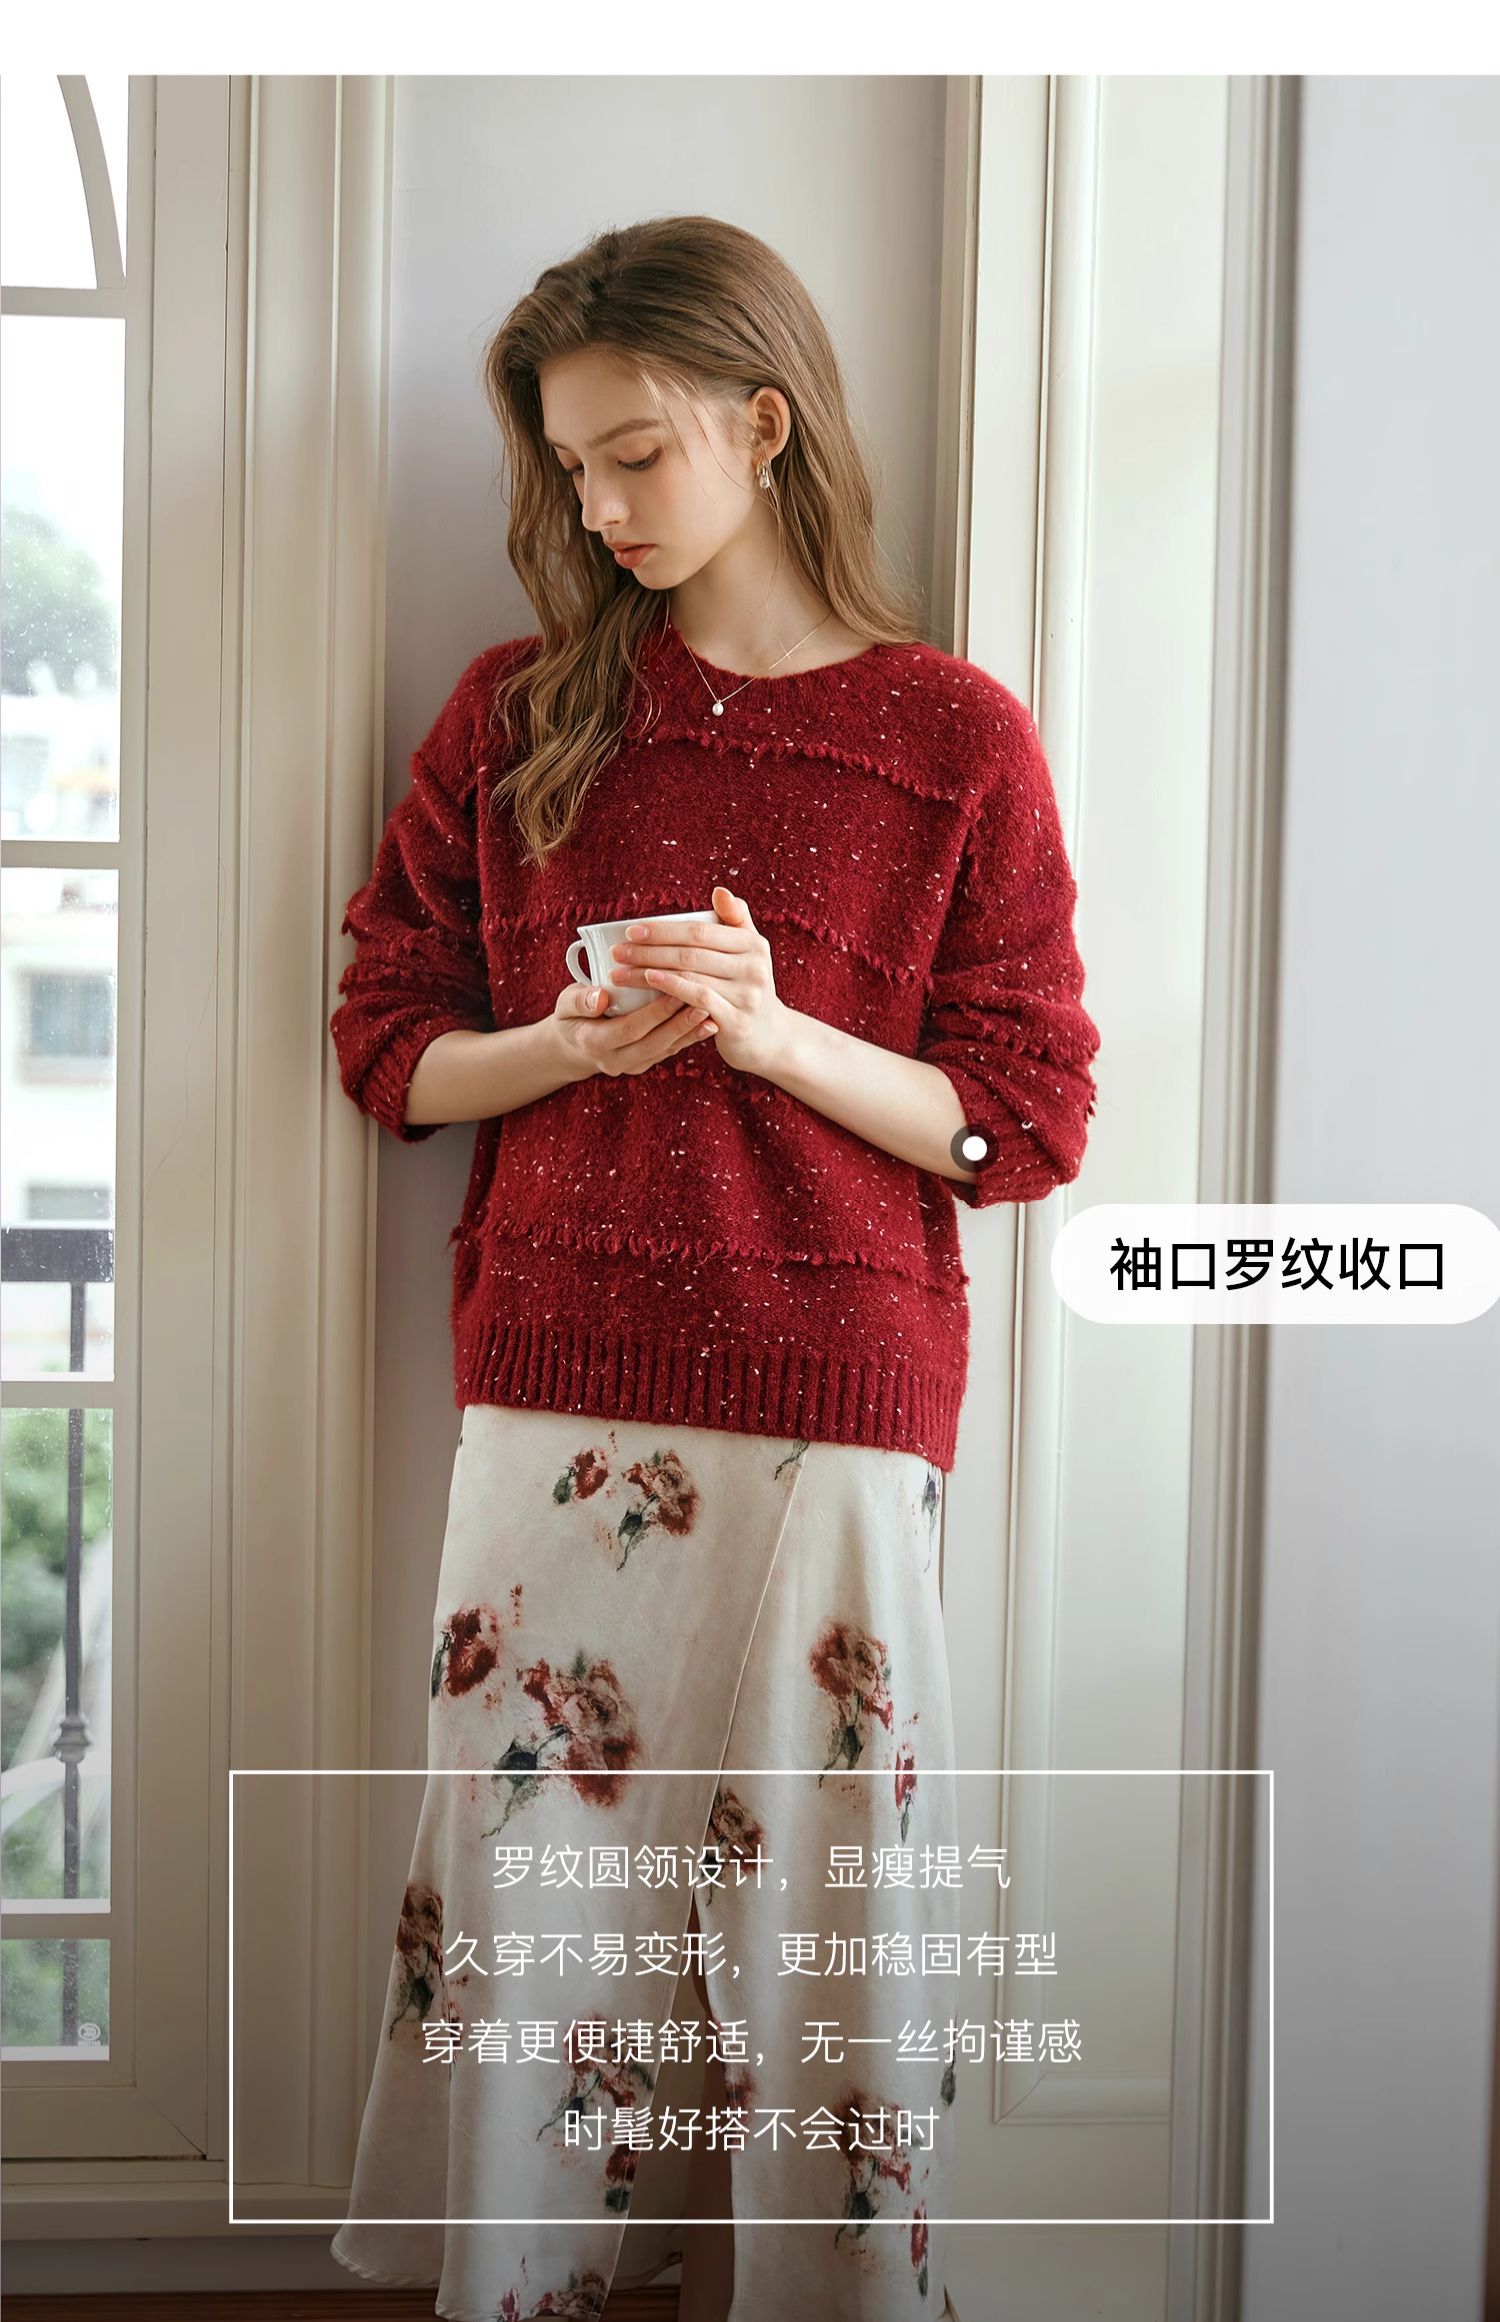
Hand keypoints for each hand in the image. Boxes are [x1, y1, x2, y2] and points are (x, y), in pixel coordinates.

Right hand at [550, 978, 715, 1078]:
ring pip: (666, 1050)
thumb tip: (599, 997)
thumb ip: (579, 1000)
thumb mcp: (564, 1005)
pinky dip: (690, 1038)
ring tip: (713, 1013)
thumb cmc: (571, 1017)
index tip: (675, 991)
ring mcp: (633, 1065)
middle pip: (654, 1043)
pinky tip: (709, 1024)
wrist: (573, 1047)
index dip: (654, 1013)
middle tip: (704, 1003)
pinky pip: (670, 1052)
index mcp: (594, 1043)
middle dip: (681, 1024)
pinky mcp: (646, 1064)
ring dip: (691, 1032)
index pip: (630, 1029)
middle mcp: (616, 1060)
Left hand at [606, 886, 797, 1077]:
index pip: (700, 930)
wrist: (770, 1036)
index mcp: (753, 944)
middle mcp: (754, 966)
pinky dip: (671, 988)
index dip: (663, 929)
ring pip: (690, 975)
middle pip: (691, 952)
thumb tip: (719, 891)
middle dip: (649, 950)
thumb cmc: (746, 988)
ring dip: (649, 972)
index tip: (631, 930)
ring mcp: (747, 994)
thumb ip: (736, 920)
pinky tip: (649, 982)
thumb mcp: (749, 952)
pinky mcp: (738, 1020)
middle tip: (618, 951)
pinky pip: (699, 999)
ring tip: (620, 972)